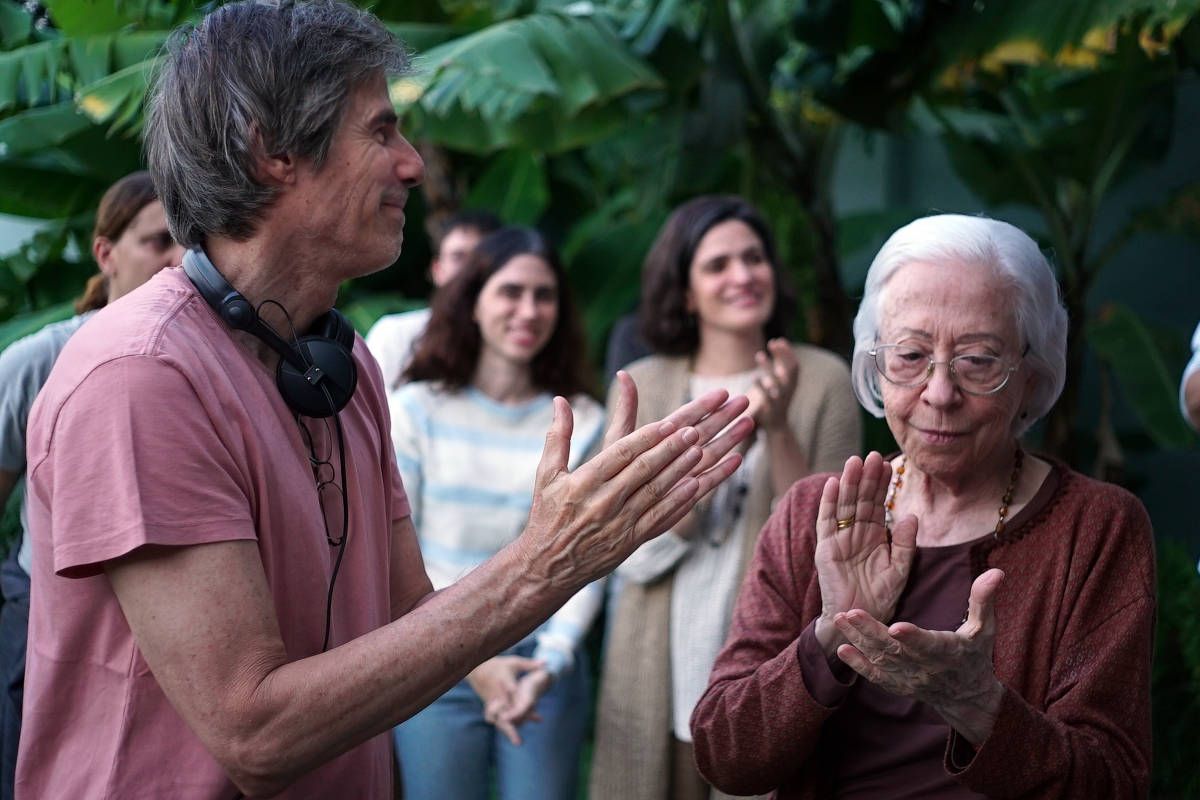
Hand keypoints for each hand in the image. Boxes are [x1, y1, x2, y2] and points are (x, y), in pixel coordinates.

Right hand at [466, 655, 543, 745]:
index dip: (518, 704)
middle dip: (510, 726)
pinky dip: (506, 726)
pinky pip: (498, 718)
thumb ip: (529, 665)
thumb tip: (546, 663)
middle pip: (504, 712)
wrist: (477, 669)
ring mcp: (492, 702)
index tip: (524, 711)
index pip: (512, 694)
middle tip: (518, 740)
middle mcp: (497, 694)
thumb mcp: (514, 663)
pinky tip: (516, 735)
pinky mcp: (490, 707)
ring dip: (508, 730)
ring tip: (518, 741)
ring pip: (499, 719)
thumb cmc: (499, 665)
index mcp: (504, 681)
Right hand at [516, 372, 752, 589]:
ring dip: (679, 471)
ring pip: (655, 492)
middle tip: (693, 431)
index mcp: (584, 482)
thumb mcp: (546, 474)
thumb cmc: (548, 514)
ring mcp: (620, 523)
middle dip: (670, 449)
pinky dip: (679, 502)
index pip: (621, 454)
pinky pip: (660, 518)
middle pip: (643, 470)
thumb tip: (561, 400)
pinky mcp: (630, 541)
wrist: (548, 565)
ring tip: (699, 451)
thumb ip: (558, 436)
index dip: (647, 438)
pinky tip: (696, 487)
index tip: (668, 423)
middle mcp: (604, 501)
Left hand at [745, 339, 798, 431]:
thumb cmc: (777, 398)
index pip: (795, 365)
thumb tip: (777, 341)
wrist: (777, 427)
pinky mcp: (771, 409)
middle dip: (782, 356)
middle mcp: (789, 390)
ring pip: (777, 382)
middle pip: (789, 370)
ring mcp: (781, 400)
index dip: (789, 352)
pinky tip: (754, 376)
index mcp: (793, 383)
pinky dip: (762, 386)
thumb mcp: (781, 380)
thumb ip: (780, 363)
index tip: (779, 339)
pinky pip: (767, 397)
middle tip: (771, 342)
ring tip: (759, 354)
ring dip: (768, 367)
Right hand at [812, 453, 916, 656]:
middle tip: (872, 454)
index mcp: (875, 536)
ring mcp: (839, 540)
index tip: (889, 463)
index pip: (878, 503)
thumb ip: (905, 544)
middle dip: (866, 477)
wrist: (861, 621)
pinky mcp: (825, 549)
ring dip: (848, 483)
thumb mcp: (900, 570)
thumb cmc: (881, 599)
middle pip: (860, 499)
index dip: (883, 484)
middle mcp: (856, 533)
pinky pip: (826, 522)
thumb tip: (910, 515)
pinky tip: (832, 484)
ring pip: (843, 505)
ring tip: (854, 461)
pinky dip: (827, 503)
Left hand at [833, 569, 1006, 744]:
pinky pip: (875, 676)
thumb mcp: (984, 629)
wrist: (967, 696)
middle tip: (850, 612)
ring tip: (839, 619)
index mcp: (947, 651)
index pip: (928, 644)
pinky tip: (842, 649)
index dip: (912, 637)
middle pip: (895, 650)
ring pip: (880, 660)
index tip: (896, 627)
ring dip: (858, 640)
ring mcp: (908, 678)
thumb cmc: (976, 655)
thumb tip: (997, 571)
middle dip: (871, 632)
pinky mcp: (897, 684)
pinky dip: (858, 665)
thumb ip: (984, 600)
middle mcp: (924, 668)